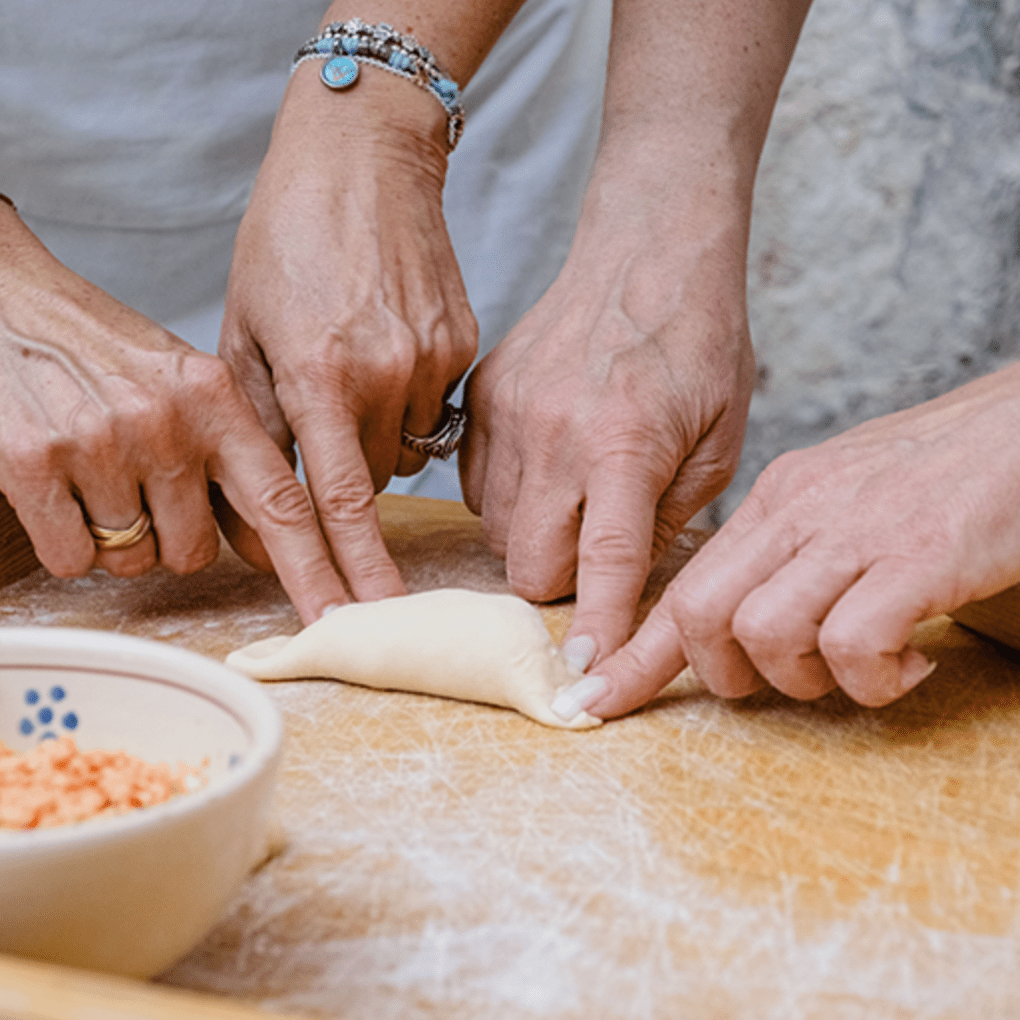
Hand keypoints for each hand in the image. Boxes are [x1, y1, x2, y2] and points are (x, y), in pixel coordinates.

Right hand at [0, 209, 346, 624]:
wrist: (10, 301)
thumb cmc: (108, 351)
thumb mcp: (188, 383)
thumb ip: (233, 457)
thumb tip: (273, 548)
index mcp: (215, 399)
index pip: (281, 503)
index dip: (316, 570)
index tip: (340, 617)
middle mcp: (165, 422)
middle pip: (196, 553)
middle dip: (174, 538)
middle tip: (143, 486)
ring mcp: (98, 443)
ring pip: (134, 561)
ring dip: (120, 540)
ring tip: (99, 476)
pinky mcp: (32, 463)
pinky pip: (73, 560)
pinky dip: (69, 544)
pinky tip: (61, 490)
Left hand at [219, 66, 476, 601]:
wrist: (362, 161)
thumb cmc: (288, 237)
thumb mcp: (245, 326)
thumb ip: (262, 420)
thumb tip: (273, 499)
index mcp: (320, 372)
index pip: (337, 501)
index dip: (348, 568)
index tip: (364, 618)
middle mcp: (384, 373)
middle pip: (372, 479)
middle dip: (346, 475)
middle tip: (327, 421)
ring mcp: (432, 359)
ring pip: (407, 447)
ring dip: (380, 436)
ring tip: (355, 370)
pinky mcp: (463, 344)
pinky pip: (435, 408)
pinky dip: (408, 400)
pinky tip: (387, 348)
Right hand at [460, 197, 754, 665]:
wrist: (647, 251)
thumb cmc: (698, 342)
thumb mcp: (722, 436)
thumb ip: (677, 516)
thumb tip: (635, 582)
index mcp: (626, 443)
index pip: (604, 565)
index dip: (598, 632)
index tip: (587, 685)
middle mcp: (556, 432)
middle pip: (527, 566)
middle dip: (559, 587)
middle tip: (596, 560)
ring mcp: (510, 412)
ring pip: (495, 532)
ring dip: (534, 540)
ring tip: (576, 500)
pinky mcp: (482, 396)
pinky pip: (475, 485)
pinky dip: (509, 499)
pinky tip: (548, 469)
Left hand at [580, 364, 1019, 717]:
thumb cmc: (937, 474)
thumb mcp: (839, 498)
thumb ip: (785, 551)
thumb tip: (739, 615)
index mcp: (776, 499)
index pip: (682, 585)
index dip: (635, 655)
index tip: (595, 698)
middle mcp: (800, 511)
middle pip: (701, 613)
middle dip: (723, 675)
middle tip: (782, 681)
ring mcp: (855, 531)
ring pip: (763, 632)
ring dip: (805, 678)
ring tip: (861, 667)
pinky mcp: (917, 557)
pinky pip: (853, 643)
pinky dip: (875, 678)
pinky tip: (911, 662)